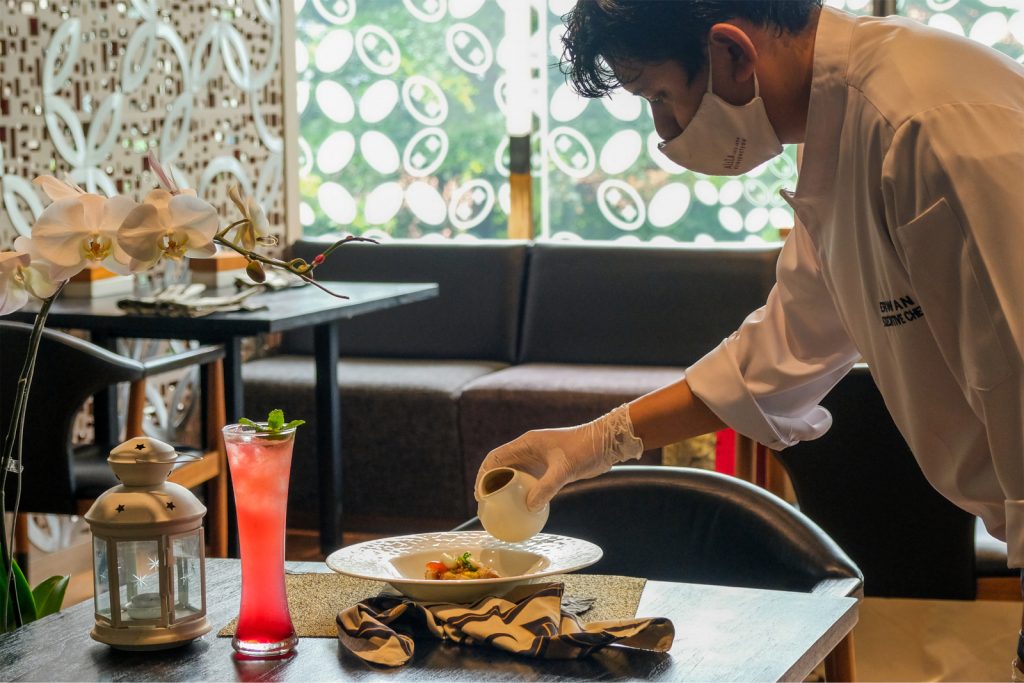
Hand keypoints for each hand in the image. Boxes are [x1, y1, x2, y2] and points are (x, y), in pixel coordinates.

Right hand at [474, 404, 643, 511]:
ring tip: (500, 511)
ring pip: (514, 477)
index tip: (479, 493)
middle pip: (501, 468)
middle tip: (486, 507)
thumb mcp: (564, 469)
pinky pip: (530, 483)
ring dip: (506, 492)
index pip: (495, 457)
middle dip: (491, 486)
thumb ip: (547, 487)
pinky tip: (523, 511)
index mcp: (526, 444)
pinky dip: (523, 495)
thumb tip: (529, 507)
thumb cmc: (584, 449)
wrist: (605, 444)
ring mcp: (538, 460)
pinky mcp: (548, 469)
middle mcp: (528, 451)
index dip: (484, 474)